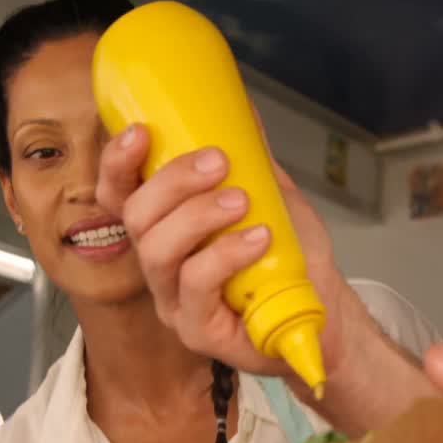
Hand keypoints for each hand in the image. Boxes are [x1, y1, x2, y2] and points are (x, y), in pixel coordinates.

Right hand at [95, 122, 367, 382]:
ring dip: (198, 216)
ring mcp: (175, 303)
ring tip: (241, 201)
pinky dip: (225, 255)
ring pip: (158, 251)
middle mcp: (161, 268)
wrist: (324, 310)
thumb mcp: (270, 199)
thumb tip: (244, 111)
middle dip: (173, 182)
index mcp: (166, 231)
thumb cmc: (288, 260)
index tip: (141, 131)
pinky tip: (258, 239)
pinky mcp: (197, 332)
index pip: (121, 195)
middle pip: (137, 218)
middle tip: (218, 162)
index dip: (118, 163)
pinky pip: (196, 286)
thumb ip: (251, 161)